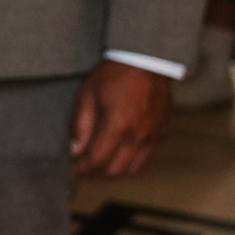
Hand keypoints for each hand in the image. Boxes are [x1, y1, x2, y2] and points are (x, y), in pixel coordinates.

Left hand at [69, 60, 171, 176]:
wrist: (147, 60)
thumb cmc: (115, 73)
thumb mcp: (87, 94)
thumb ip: (80, 125)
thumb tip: (74, 150)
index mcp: (117, 125)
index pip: (97, 161)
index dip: (81, 170)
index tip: (71, 170)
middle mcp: (138, 135)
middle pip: (114, 171)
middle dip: (95, 174)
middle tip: (82, 169)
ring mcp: (153, 136)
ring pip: (132, 170)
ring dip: (113, 172)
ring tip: (99, 166)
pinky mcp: (162, 134)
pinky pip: (147, 160)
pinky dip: (131, 165)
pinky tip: (119, 158)